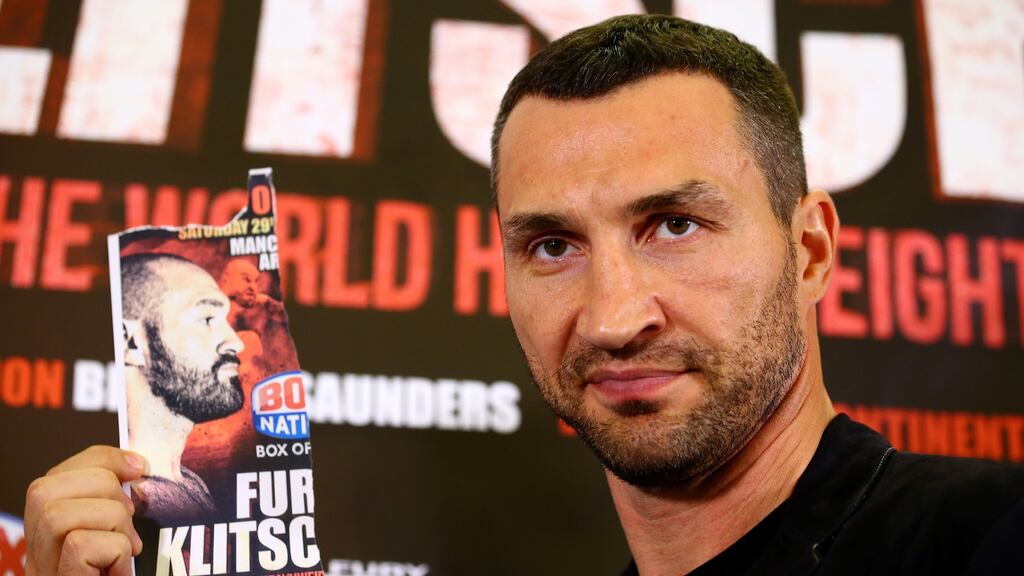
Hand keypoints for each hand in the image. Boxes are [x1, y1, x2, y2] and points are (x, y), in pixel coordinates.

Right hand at [24, 446, 146, 575]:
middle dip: (104, 490)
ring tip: (125, 547)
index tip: (140, 468)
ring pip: (60, 513)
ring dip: (111, 522)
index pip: (57, 473)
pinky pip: (80, 545)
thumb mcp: (116, 536)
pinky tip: (118, 569)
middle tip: (130, 519)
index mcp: (48, 529)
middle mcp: (34, 549)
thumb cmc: (116, 574)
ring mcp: (42, 569)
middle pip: (45, 487)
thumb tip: (137, 468)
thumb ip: (114, 506)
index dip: (101, 459)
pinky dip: (114, 551)